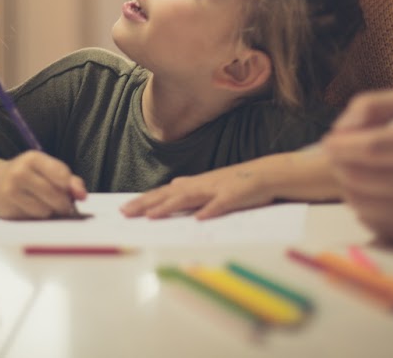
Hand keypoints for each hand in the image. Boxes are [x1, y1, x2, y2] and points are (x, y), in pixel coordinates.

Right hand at [0, 151, 86, 219]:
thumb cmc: (25, 175)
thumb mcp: (44, 169)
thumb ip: (67, 179)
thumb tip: (82, 195)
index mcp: (33, 158)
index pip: (62, 175)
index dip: (72, 188)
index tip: (76, 195)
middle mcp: (20, 172)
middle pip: (55, 195)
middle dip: (64, 204)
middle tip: (63, 205)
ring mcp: (11, 190)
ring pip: (45, 210)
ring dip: (50, 212)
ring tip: (43, 204)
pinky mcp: (6, 208)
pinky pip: (33, 219)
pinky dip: (37, 218)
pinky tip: (30, 209)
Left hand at [121, 163, 272, 219]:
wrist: (268, 174)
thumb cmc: (238, 182)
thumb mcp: (211, 183)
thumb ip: (192, 185)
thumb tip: (173, 183)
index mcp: (195, 184)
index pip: (164, 193)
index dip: (144, 200)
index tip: (124, 209)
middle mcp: (201, 184)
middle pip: (169, 194)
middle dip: (146, 204)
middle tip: (125, 213)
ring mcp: (217, 189)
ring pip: (189, 198)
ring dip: (170, 206)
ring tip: (151, 216)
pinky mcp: (234, 196)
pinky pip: (220, 204)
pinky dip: (210, 210)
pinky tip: (199, 218)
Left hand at [323, 89, 392, 242]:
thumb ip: (369, 105)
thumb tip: (342, 129)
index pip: (373, 147)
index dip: (343, 143)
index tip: (329, 140)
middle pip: (357, 174)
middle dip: (336, 160)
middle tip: (333, 151)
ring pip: (354, 195)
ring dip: (344, 178)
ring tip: (354, 166)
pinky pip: (361, 213)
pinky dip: (355, 198)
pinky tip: (368, 188)